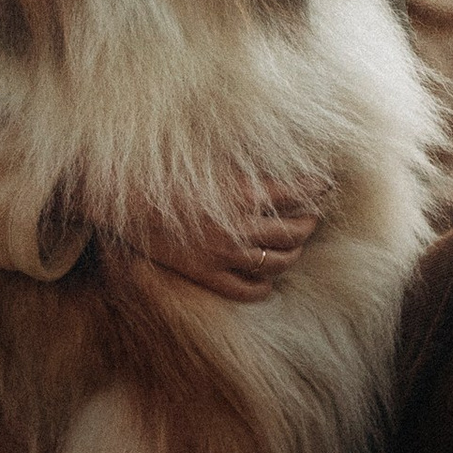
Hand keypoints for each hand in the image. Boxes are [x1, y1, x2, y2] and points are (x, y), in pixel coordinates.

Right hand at [117, 181, 324, 301]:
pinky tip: (269, 278)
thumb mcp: (212, 162)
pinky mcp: (207, 275)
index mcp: (241, 194)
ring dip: (295, 252)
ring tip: (298, 243)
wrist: (126, 200)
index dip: (315, 188)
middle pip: (293, 230)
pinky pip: (248, 289)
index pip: (295, 192)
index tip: (326, 184)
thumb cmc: (168, 172)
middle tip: (316, 214)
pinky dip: (265, 286)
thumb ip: (245, 166)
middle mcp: (238, 228)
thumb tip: (278, 162)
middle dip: (310, 221)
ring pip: (278, 262)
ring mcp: (223, 256)